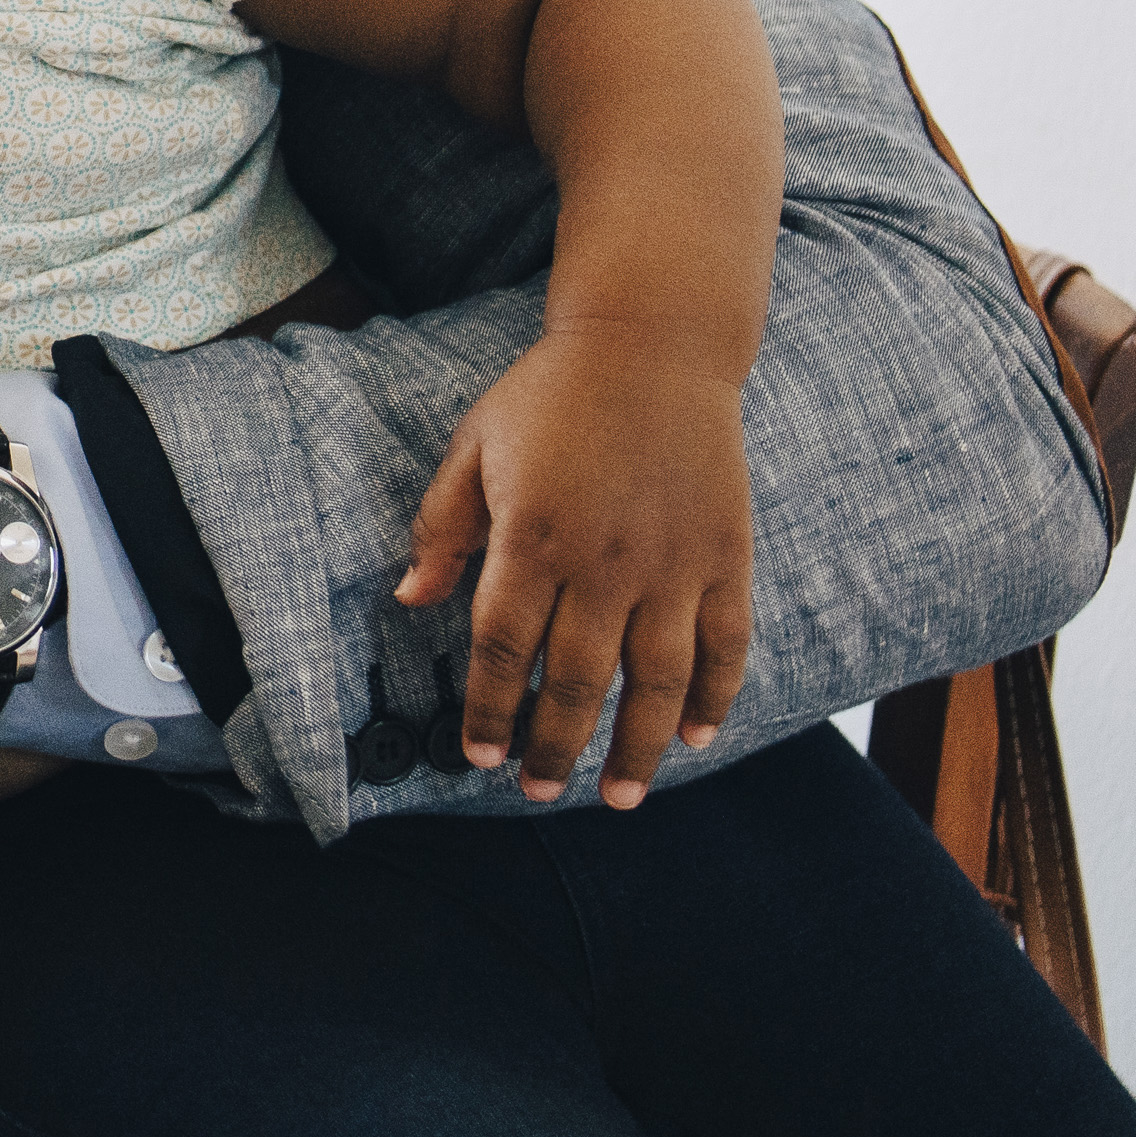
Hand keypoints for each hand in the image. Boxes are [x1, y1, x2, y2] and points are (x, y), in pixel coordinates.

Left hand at [392, 332, 753, 806]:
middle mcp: (605, 559)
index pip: (505, 648)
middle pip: (578, 680)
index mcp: (533, 534)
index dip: (492, 710)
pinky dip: (713, 698)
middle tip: (537, 790)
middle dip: (554, 747)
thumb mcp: (475, 446)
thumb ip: (442, 527)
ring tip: (617, 795)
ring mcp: (673, 562)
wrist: (653, 341)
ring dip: (636, 748)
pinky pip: (725, 645)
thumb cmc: (552, 394)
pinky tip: (694, 737)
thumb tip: (410, 600)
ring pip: (656, 681)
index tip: (480, 755)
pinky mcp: (725, 555)